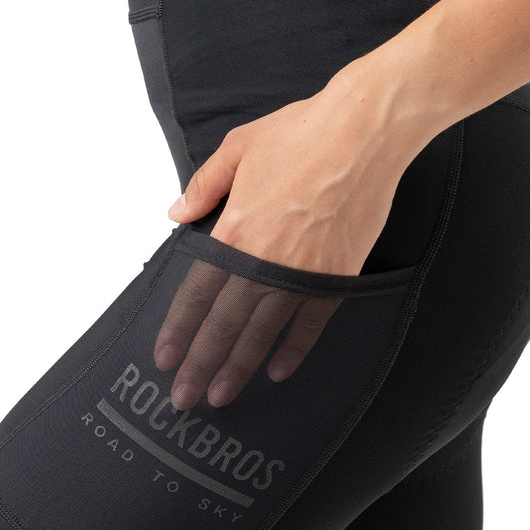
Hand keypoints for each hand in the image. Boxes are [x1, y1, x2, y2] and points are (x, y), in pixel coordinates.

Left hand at [155, 62, 426, 407]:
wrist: (366, 133)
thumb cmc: (304, 132)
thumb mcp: (238, 148)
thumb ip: (203, 187)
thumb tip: (177, 214)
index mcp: (234, 229)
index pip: (196, 293)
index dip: (178, 330)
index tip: (164, 357)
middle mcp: (264, 259)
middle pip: (223, 325)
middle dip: (200, 365)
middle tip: (183, 398)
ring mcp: (301, 272)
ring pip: (262, 333)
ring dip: (239, 368)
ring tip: (220, 396)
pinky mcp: (336, 275)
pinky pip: (309, 323)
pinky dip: (293, 350)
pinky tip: (277, 371)